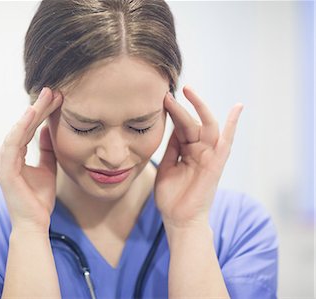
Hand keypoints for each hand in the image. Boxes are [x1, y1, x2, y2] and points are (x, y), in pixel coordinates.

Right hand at [0, 88, 62, 231]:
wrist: (35, 222)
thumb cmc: (39, 198)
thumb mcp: (48, 168)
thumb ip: (46, 149)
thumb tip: (48, 129)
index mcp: (12, 154)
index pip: (29, 127)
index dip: (43, 112)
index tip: (59, 97)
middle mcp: (4, 155)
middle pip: (24, 125)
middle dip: (40, 106)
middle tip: (55, 90)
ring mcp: (2, 161)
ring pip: (19, 129)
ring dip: (34, 111)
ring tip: (48, 95)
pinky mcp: (5, 168)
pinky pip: (14, 142)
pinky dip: (23, 126)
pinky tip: (33, 112)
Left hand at [155, 85, 242, 228]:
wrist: (179, 220)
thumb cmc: (172, 197)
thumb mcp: (166, 167)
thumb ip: (171, 148)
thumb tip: (172, 127)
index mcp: (186, 151)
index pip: (181, 127)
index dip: (172, 113)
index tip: (160, 98)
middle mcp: (199, 151)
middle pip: (192, 122)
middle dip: (181, 107)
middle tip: (168, 92)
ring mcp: (209, 156)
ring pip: (206, 126)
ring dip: (199, 108)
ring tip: (187, 91)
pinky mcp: (216, 164)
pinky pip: (226, 142)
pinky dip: (233, 125)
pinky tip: (237, 107)